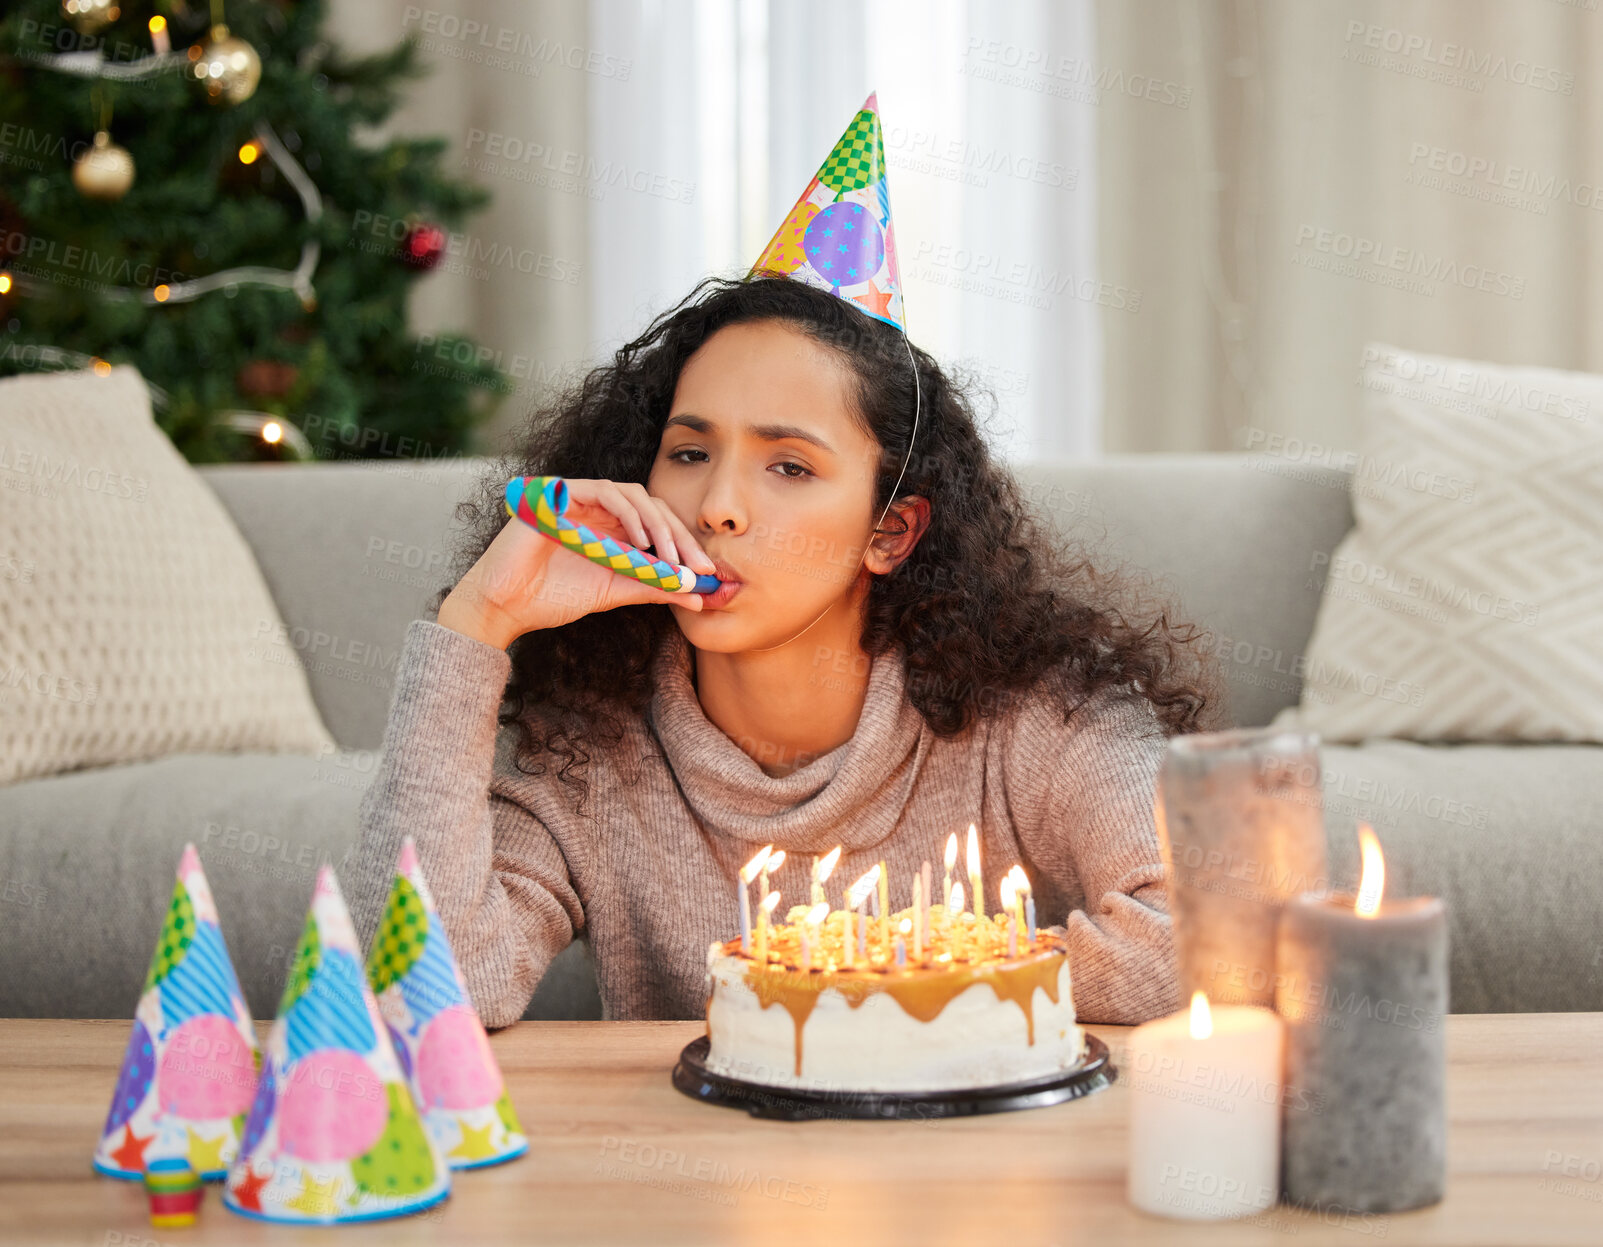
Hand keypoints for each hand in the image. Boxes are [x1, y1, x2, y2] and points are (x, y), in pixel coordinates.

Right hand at [438, 478, 717, 649]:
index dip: (685, 545)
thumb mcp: (615, 592)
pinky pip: (605, 492)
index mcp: (609, 527)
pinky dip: (630, 514)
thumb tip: (698, 596)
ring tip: (673, 558)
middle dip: (681, 536)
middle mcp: (596, 506)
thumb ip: (653, 588)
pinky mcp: (560, 492)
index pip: (658, 524)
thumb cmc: (552, 598)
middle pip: (652, 506)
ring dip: (659, 525)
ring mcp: (577, 496)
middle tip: (700, 566)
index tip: (707, 573)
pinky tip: (643, 541)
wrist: (504, 606)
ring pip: (633, 495)